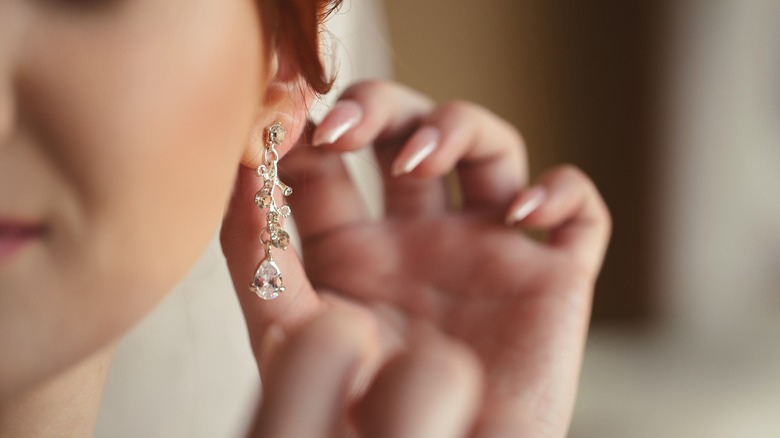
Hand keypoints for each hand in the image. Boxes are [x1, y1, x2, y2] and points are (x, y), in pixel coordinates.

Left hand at [220, 80, 610, 436]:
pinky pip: (580, 213)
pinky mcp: (552, 277)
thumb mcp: (290, 337)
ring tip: (420, 160)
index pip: (336, 158)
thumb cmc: (359, 416)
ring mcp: (489, 249)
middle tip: (346, 128)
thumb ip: (258, 260)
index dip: (313, 127)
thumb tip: (240, 173)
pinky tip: (522, 211)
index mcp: (357, 246)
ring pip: (493, 148)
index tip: (290, 123)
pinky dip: (562, 191)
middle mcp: (422, 235)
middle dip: (382, 109)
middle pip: (412, 132)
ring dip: (460, 128)